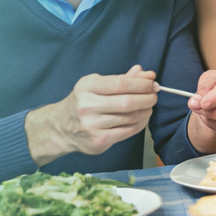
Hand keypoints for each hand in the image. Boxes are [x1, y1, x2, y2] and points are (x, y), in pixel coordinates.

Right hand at [28, 65, 158, 163]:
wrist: (61, 128)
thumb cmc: (85, 102)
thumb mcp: (98, 85)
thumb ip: (123, 79)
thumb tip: (148, 74)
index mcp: (87, 87)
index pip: (121, 83)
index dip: (141, 84)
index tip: (152, 84)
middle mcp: (86, 106)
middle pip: (127, 102)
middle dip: (147, 98)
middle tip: (154, 96)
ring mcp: (91, 125)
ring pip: (130, 117)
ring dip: (145, 111)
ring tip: (148, 107)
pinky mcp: (97, 140)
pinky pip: (127, 131)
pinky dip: (140, 124)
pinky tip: (142, 118)